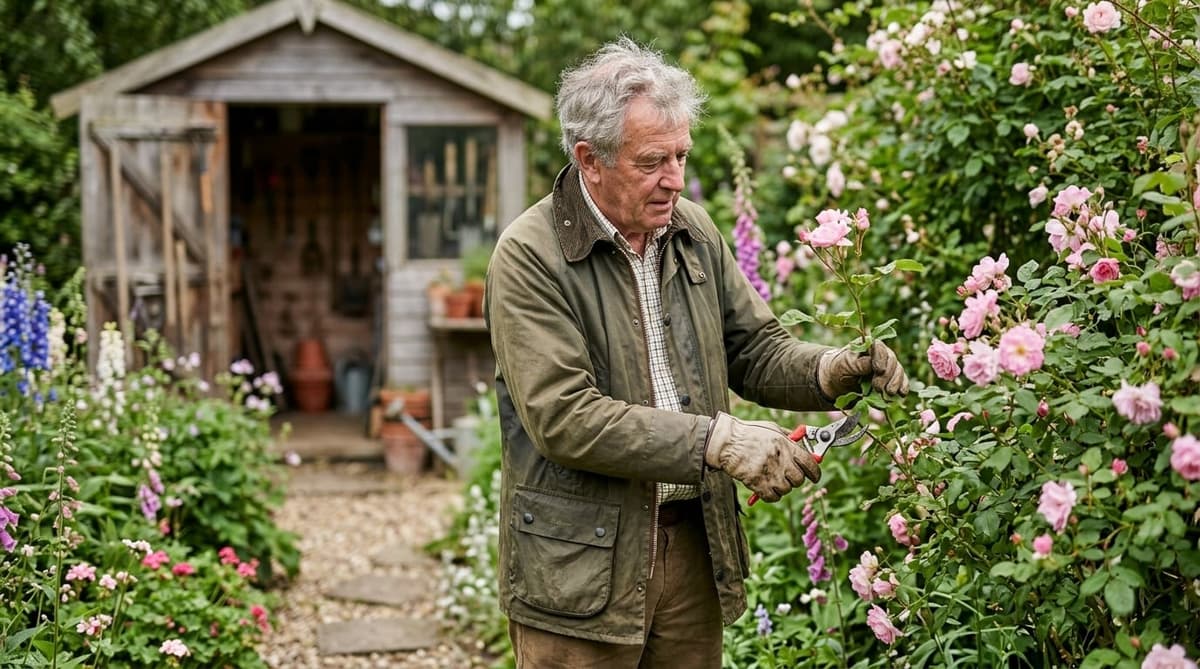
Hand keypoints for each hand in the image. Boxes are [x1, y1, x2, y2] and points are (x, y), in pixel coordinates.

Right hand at [704, 412, 820, 502]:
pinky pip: (773, 497)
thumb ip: (789, 438)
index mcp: (785, 445)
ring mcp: (769, 473)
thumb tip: (805, 447)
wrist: (726, 443)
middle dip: (795, 479)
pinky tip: (765, 486)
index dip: (815, 472)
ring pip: (786, 490)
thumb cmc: (748, 434)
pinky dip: (771, 495)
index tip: (814, 476)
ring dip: (781, 487)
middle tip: (788, 475)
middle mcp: (780, 460)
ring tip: (772, 478)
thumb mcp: (771, 429)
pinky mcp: (758, 484)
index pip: (810, 463)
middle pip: (799, 479)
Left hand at [819, 341, 908, 399]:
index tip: (878, 370)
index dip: (881, 358)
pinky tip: (902, 394)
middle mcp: (880, 353)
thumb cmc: (838, 368)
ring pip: (898, 370)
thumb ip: (857, 364)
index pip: (879, 347)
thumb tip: (870, 364)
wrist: (837, 381)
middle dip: (887, 375)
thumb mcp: (843, 365)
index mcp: (867, 345)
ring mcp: (887, 365)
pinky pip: (901, 380)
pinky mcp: (890, 378)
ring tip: (889, 393)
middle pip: (891, 360)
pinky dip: (903, 386)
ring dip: (895, 382)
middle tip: (878, 388)